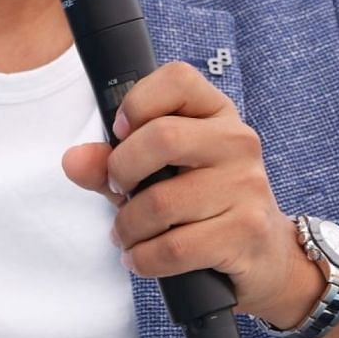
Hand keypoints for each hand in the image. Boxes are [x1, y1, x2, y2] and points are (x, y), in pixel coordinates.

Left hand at [60, 61, 320, 328]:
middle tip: (117, 190)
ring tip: (126, 235)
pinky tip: (142, 257)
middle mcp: (237, 142)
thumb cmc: (204, 205)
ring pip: (161, 203)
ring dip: (128, 227)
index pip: (177, 79)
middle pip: (162, 137)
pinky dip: (144, 258)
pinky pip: (174, 247)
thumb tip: (72, 160)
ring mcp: (247, 186)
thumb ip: (110, 163)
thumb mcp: (156, 174)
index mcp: (217, 114)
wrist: (265, 256)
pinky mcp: (246, 232)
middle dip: (121, 171)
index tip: (120, 133)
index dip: (137, 101)